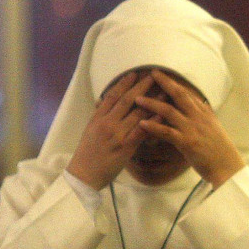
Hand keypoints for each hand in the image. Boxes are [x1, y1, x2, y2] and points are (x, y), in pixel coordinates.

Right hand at [65, 72, 154, 189]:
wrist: (84, 175)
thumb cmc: (88, 154)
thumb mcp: (90, 130)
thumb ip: (99, 115)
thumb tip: (103, 101)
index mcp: (97, 118)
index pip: (112, 96)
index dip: (124, 83)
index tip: (135, 73)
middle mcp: (107, 122)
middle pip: (127, 100)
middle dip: (141, 86)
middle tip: (154, 75)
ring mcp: (116, 134)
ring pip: (137, 113)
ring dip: (152, 100)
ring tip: (164, 91)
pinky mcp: (125, 147)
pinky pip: (142, 131)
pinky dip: (153, 122)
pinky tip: (163, 115)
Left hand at [135, 69, 244, 188]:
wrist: (228, 168)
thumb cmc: (221, 151)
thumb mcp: (214, 128)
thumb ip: (204, 116)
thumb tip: (199, 105)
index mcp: (205, 113)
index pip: (188, 93)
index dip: (174, 83)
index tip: (161, 75)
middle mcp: (199, 117)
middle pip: (179, 94)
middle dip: (165, 82)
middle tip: (151, 73)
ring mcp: (193, 129)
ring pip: (169, 111)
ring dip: (151, 104)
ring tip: (137, 99)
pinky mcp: (187, 143)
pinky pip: (167, 132)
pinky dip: (153, 127)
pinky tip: (141, 124)